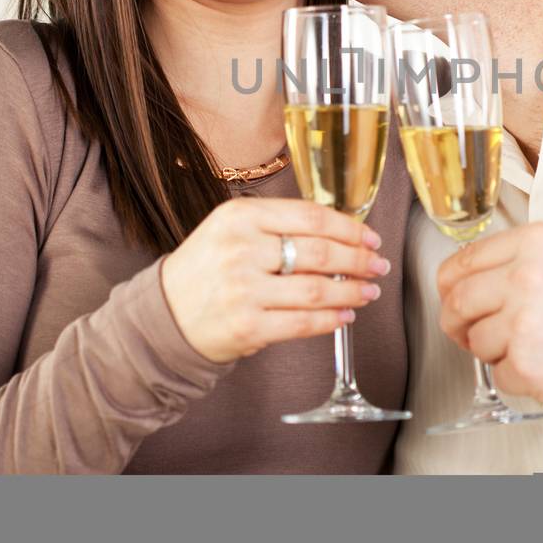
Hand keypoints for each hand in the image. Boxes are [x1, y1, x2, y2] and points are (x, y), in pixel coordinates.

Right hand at [160, 197, 389, 363]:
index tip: (370, 238)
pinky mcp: (247, 326)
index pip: (311, 217)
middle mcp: (241, 249)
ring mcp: (243, 290)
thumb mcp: (231, 229)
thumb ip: (277, 224)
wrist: (164, 315)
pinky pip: (303, 323)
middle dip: (359, 260)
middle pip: (320, 252)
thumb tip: (340, 232)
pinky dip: (332, 320)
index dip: (350, 228)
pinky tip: (346, 315)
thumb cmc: (207, 269)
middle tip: (378, 265)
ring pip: (317, 290)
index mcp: (240, 216)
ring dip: (352, 291)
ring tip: (368, 291)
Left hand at [437, 222, 542, 444]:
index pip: (464, 260)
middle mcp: (526, 274)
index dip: (451, 286)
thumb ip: (527, 263)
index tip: (453, 298)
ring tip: (540, 351)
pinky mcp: (527, 363)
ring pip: (475, 341)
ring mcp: (523, 319)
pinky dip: (519, 380)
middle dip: (458, 323)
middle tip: (472, 334)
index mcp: (538, 242)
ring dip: (497, 354)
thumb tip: (480, 281)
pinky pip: (498, 375)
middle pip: (457, 301)